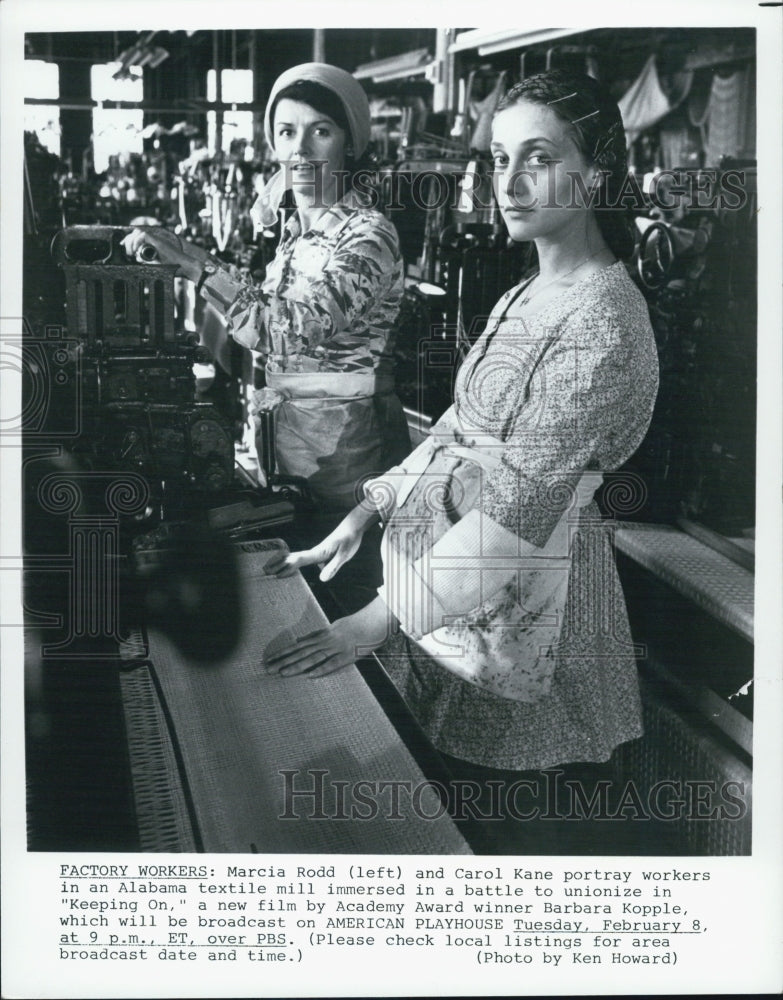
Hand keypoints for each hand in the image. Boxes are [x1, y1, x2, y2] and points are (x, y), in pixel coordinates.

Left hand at [120, 228, 207, 281]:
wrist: (184, 266)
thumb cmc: (173, 267)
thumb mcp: (156, 263)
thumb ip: (146, 260)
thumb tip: (136, 257)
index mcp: (153, 244)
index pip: (136, 237)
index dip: (128, 242)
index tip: (127, 251)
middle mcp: (154, 239)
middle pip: (134, 233)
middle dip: (127, 242)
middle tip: (128, 254)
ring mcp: (156, 239)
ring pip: (137, 232)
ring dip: (131, 241)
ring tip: (131, 252)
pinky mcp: (158, 240)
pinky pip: (143, 235)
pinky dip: (137, 242)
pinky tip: (137, 251)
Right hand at [264, 504, 377, 581]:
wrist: (353, 526)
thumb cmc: (349, 540)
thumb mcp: (344, 555)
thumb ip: (333, 567)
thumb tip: (322, 580)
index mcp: (318, 553)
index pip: (299, 561)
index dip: (287, 568)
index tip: (275, 574)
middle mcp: (315, 552)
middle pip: (293, 559)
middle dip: (278, 564)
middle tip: (264, 571)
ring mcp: (316, 552)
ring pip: (297, 558)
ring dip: (283, 563)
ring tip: (271, 569)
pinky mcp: (320, 553)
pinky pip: (304, 559)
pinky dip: (294, 563)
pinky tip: (291, 567)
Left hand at [264, 598, 390, 677]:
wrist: (373, 621)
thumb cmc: (353, 625)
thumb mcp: (333, 627)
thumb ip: (316, 635)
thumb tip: (300, 641)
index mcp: (322, 635)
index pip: (298, 646)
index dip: (283, 653)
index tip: (270, 659)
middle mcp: (326, 641)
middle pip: (301, 652)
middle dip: (284, 661)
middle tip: (268, 669)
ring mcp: (336, 648)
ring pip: (313, 658)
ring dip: (297, 665)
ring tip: (282, 673)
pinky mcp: (348, 655)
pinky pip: (333, 664)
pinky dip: (321, 669)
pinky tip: (309, 675)